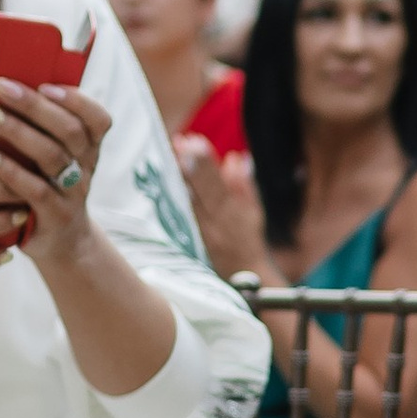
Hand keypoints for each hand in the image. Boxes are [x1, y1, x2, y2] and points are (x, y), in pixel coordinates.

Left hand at [0, 79, 112, 265]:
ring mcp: (73, 194)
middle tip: (1, 86)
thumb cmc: (44, 185)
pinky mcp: (55, 217)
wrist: (61, 243)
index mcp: (88, 147)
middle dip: (34, 105)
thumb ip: (36, 127)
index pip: (98, 118)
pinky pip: (36, 191)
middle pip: (70, 131)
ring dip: (18, 131)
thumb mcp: (49, 156)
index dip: (76, 99)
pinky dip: (11, 171)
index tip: (45, 84)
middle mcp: (86, 168)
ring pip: (52, 157)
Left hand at [175, 132, 267, 277]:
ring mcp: (205, 231)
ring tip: (169, 156)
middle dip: (190, 165)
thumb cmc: (248, 238)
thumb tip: (234, 157)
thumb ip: (243, 184)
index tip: (195, 141)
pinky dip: (174, 199)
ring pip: (190, 201)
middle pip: (203, 189)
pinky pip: (183, 217)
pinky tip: (163, 184)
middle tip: (178, 142)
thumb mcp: (253, 211)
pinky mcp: (194, 241)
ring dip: (179, 178)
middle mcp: (219, 220)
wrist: (246, 276)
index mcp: (235, 210)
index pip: (219, 181)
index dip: (207, 162)